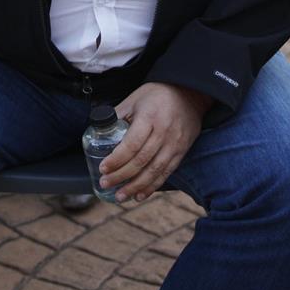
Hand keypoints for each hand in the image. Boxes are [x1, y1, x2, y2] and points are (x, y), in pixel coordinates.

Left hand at [98, 83, 208, 202]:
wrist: (189, 93)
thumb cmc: (157, 95)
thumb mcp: (134, 99)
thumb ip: (118, 115)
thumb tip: (100, 131)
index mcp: (149, 117)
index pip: (132, 144)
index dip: (117, 159)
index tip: (103, 168)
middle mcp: (164, 132)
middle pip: (141, 160)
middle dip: (121, 176)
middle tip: (106, 184)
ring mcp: (174, 144)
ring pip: (154, 170)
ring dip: (136, 186)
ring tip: (120, 196)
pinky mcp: (181, 151)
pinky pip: (167, 172)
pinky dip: (153, 186)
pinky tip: (140, 194)